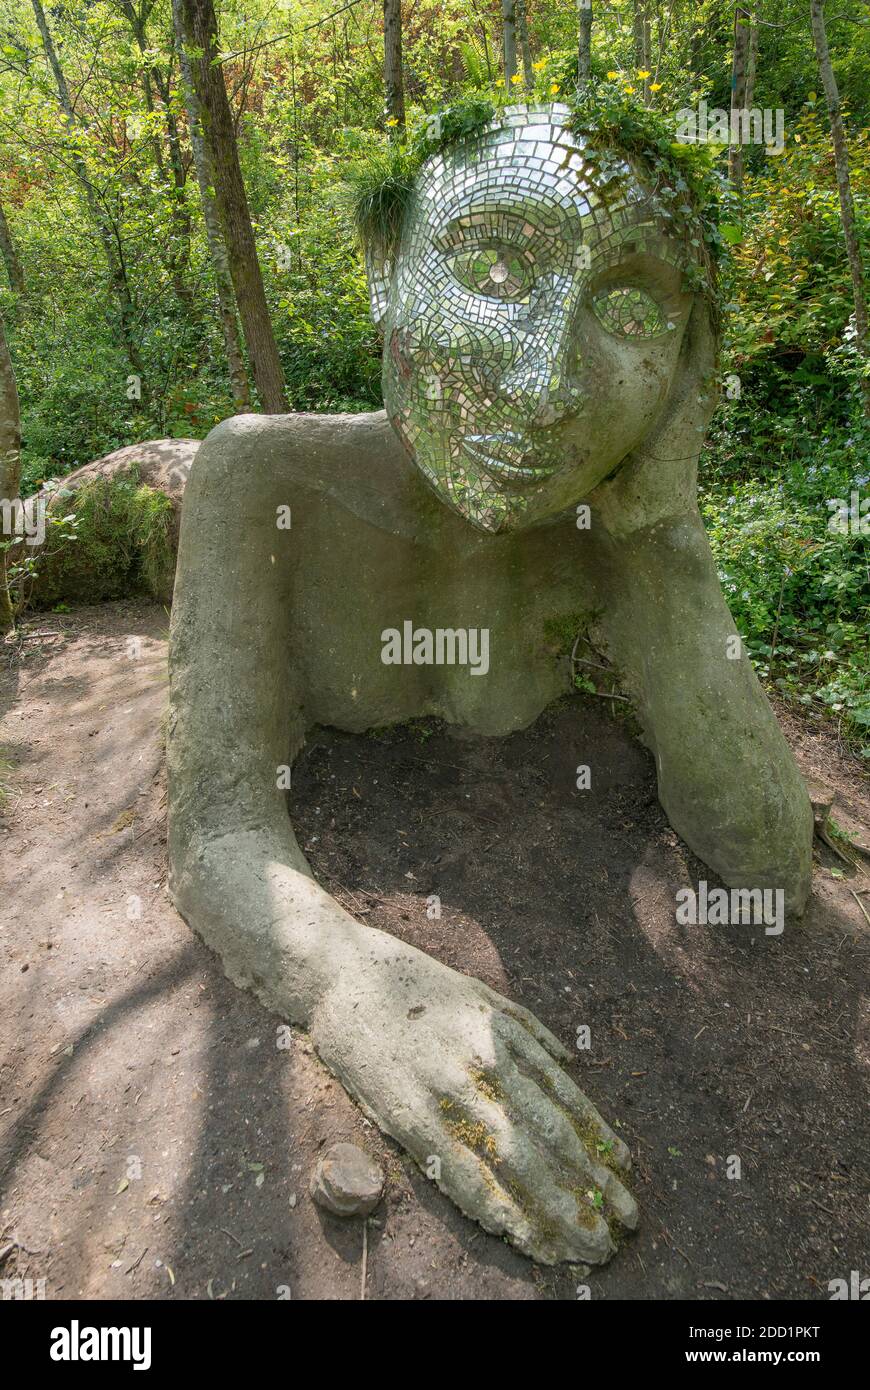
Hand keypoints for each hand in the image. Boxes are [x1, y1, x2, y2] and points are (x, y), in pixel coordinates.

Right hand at [312, 939, 636, 1263]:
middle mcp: (481, 1063)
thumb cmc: (409, 981)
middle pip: (550, 1138)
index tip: (624, 1173)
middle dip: (591, 1188)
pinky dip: (495, 1206)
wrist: (337, 972)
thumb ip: (526, 1027)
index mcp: (503, 1033)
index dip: (599, 1141)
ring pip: (513, 1162)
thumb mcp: (478, 992)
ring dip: (553, 1211)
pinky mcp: (407, 1116)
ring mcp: (444, 1092)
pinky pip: (459, 1172)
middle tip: (623, 1226)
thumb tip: (571, 1061)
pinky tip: (521, 1235)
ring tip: (584, 1246)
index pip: (565, 1098)